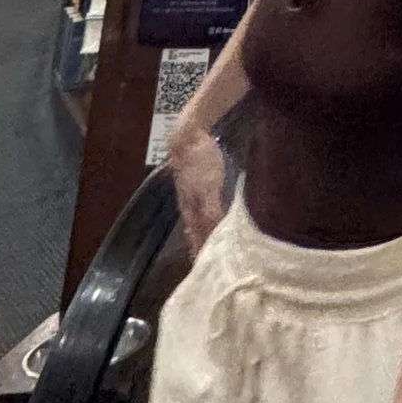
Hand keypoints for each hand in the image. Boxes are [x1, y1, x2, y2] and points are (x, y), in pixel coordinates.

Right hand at [168, 121, 227, 256]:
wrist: (188, 134)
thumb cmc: (199, 161)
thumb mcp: (208, 187)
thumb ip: (210, 210)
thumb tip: (213, 234)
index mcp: (190, 207)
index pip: (195, 234)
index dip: (199, 250)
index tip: (202, 268)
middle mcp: (189, 202)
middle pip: (195, 228)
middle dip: (200, 243)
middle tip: (206, 260)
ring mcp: (192, 190)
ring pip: (199, 216)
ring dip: (204, 229)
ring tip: (210, 241)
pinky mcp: (199, 179)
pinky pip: (204, 202)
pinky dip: (209, 212)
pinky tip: (213, 211)